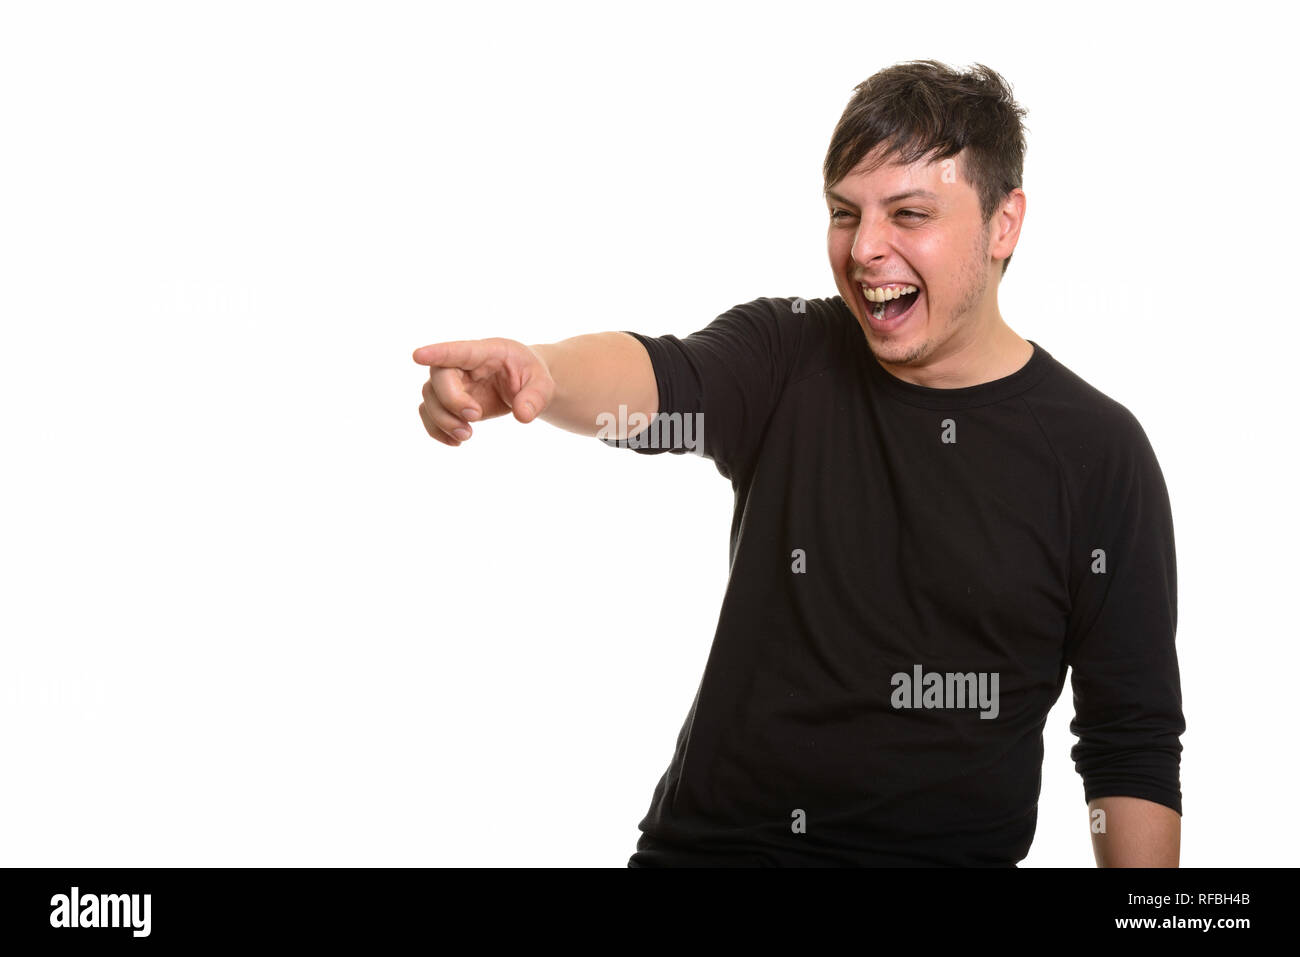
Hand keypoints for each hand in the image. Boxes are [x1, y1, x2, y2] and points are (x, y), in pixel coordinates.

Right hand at [412, 337, 554, 445]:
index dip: (437, 352)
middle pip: (439, 377)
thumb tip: (523, 416)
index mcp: (486, 352)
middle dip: (451, 401)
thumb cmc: (531, 375)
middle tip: (475, 418)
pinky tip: (455, 442)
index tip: (417, 356)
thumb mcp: (543, 383)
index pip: (457, 350)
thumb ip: (536, 397)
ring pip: (429, 398)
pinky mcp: (449, 402)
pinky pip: (429, 414)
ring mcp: (453, 383)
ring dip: (442, 420)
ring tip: (466, 436)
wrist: (524, 384)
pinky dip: (437, 430)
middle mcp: (463, 365)